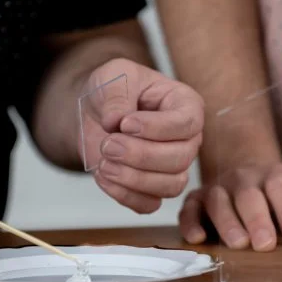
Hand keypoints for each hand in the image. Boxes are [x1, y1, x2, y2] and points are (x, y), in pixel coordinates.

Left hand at [79, 58, 203, 213]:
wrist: (94, 111)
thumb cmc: (113, 89)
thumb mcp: (113, 76)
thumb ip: (117, 94)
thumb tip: (116, 121)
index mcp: (185, 105)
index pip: (187, 124)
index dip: (157, 128)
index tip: (126, 123)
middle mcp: (186, 139)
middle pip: (181, 159)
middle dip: (141, 155)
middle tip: (109, 144)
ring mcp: (172, 167)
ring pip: (170, 186)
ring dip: (133, 179)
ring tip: (104, 161)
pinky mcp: (152, 189)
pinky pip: (149, 205)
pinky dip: (124, 195)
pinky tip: (102, 175)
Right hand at [178, 162, 281, 250]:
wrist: (254, 178)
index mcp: (276, 176)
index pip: (281, 187)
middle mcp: (244, 179)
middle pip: (248, 195)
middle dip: (256, 220)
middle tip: (265, 245)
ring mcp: (218, 188)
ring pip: (217, 200)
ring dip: (226, 222)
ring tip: (238, 245)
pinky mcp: (197, 200)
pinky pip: (189, 208)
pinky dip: (190, 222)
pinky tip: (197, 239)